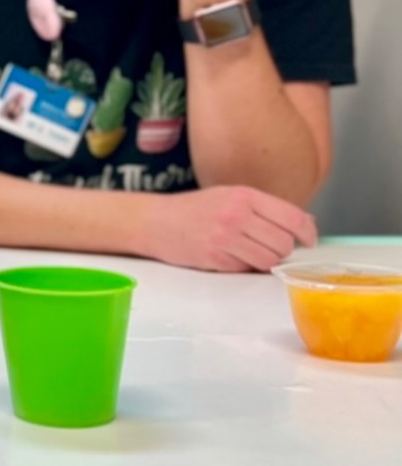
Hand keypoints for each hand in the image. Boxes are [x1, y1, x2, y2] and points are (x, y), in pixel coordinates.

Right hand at [145, 185, 317, 272]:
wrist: (155, 221)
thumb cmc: (195, 209)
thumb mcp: (231, 196)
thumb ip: (266, 208)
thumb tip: (306, 223)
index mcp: (244, 196)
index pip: (293, 217)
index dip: (308, 233)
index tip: (309, 241)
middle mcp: (236, 215)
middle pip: (284, 243)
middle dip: (284, 250)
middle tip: (273, 247)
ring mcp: (225, 238)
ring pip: (269, 260)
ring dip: (268, 262)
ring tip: (254, 253)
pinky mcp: (215, 259)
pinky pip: (247, 269)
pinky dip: (247, 267)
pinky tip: (234, 257)